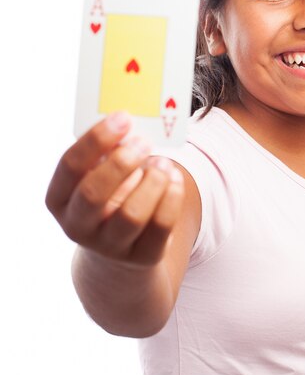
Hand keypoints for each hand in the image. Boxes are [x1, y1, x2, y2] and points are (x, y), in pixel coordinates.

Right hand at [45, 112, 184, 266]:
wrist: (121, 247)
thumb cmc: (109, 196)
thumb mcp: (99, 175)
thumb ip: (107, 153)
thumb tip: (130, 128)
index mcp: (59, 199)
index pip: (70, 166)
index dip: (96, 139)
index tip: (123, 117)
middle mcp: (78, 227)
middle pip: (94, 195)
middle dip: (121, 163)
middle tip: (144, 141)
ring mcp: (109, 247)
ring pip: (132, 214)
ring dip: (153, 181)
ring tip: (163, 164)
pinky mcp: (142, 257)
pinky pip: (161, 226)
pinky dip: (172, 197)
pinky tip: (175, 179)